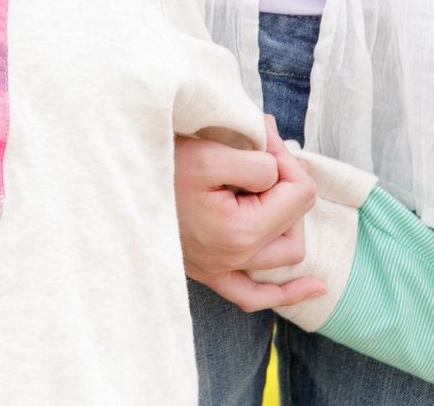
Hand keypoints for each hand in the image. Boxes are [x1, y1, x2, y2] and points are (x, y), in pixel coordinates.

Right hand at [176, 117, 324, 311]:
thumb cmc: (162, 168)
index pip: (299, 193)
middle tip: (263, 156)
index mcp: (241, 231)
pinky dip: (286, 292)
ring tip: (267, 189)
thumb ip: (258, 164)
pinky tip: (314, 286)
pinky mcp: (210, 274)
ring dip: (288, 221)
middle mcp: (236, 258)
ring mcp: (222, 269)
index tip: (264, 139)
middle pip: (297, 222)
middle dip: (289, 185)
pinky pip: (255, 296)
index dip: (288, 160)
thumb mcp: (212, 155)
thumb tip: (279, 170)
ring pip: (286, 254)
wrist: (119, 186)